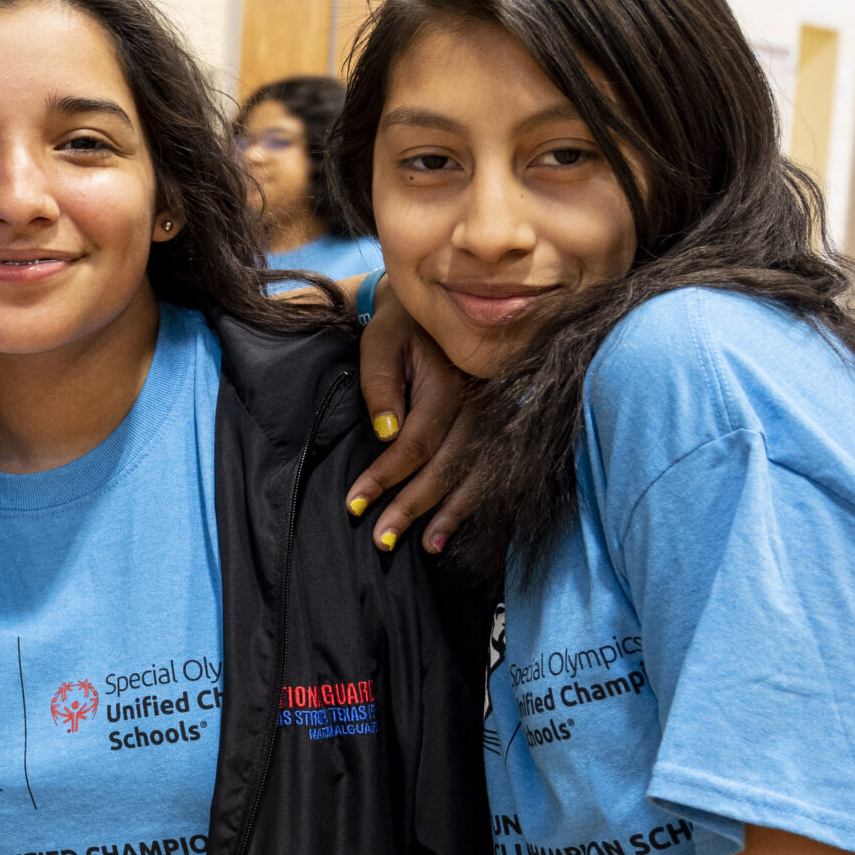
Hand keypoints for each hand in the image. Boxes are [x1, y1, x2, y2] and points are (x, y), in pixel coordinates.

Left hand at [345, 275, 484, 552]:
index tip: (354, 504)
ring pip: (476, 472)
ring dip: (451, 513)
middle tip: (381, 540)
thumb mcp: (379, 345)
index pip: (417, 441)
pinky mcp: (499, 423)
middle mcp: (479, 403)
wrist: (437, 308)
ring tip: (425, 546)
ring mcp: (495, 414)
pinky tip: (455, 528)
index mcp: (449, 382)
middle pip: (448, 464)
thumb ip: (380, 385)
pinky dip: (474, 500)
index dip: (386, 475)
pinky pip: (492, 468)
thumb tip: (386, 434)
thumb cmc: (399, 328)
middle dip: (414, 505)